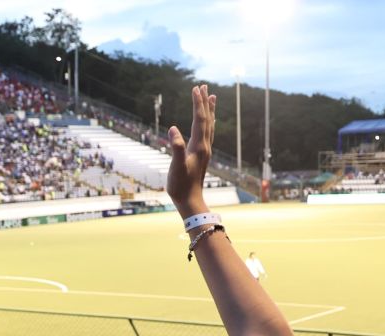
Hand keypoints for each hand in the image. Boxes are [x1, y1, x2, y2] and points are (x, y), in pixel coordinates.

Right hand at [167, 84, 214, 216]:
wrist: (190, 201)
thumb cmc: (180, 186)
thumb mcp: (175, 167)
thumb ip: (176, 147)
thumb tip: (173, 128)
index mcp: (199, 146)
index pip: (199, 119)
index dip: (197, 103)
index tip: (195, 88)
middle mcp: (205, 146)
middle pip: (207, 119)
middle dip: (204, 102)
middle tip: (203, 86)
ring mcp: (205, 150)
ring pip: (209, 125)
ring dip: (209, 110)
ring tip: (211, 96)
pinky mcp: (202, 155)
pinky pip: (208, 133)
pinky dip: (208, 122)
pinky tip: (208, 121)